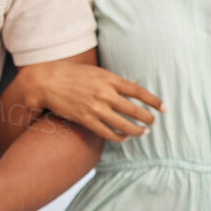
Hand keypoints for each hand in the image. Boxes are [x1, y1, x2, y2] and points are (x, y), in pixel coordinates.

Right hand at [21, 60, 161, 142]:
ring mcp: (95, 108)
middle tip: (153, 122)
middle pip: (134, 110)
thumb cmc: (72, 74)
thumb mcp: (96, 72)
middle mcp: (104, 93)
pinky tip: (123, 138)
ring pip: (123, 124)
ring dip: (136, 130)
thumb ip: (115, 81)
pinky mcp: (85, 119)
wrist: (46, 81)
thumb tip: (134, 85)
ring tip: (143, 132)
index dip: (153, 101)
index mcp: (109, 79)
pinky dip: (118, 137)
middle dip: (147, 118)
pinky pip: (107, 133)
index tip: (164, 108)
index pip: (138, 91)